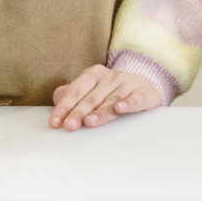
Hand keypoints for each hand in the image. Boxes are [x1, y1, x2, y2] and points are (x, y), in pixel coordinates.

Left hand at [48, 62, 165, 130]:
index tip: (55, 123)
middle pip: (92, 97)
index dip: (64, 107)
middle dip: (79, 112)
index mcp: (94, 74)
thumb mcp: (92, 90)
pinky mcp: (145, 94)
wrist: (145, 87)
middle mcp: (111, 77)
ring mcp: (129, 84)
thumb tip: (57, 99)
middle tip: (69, 126)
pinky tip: (120, 109)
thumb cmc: (112, 93)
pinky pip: (136, 99)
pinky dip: (128, 104)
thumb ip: (73, 94)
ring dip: (100, 112)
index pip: (76, 90)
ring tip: (89, 122)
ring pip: (112, 100)